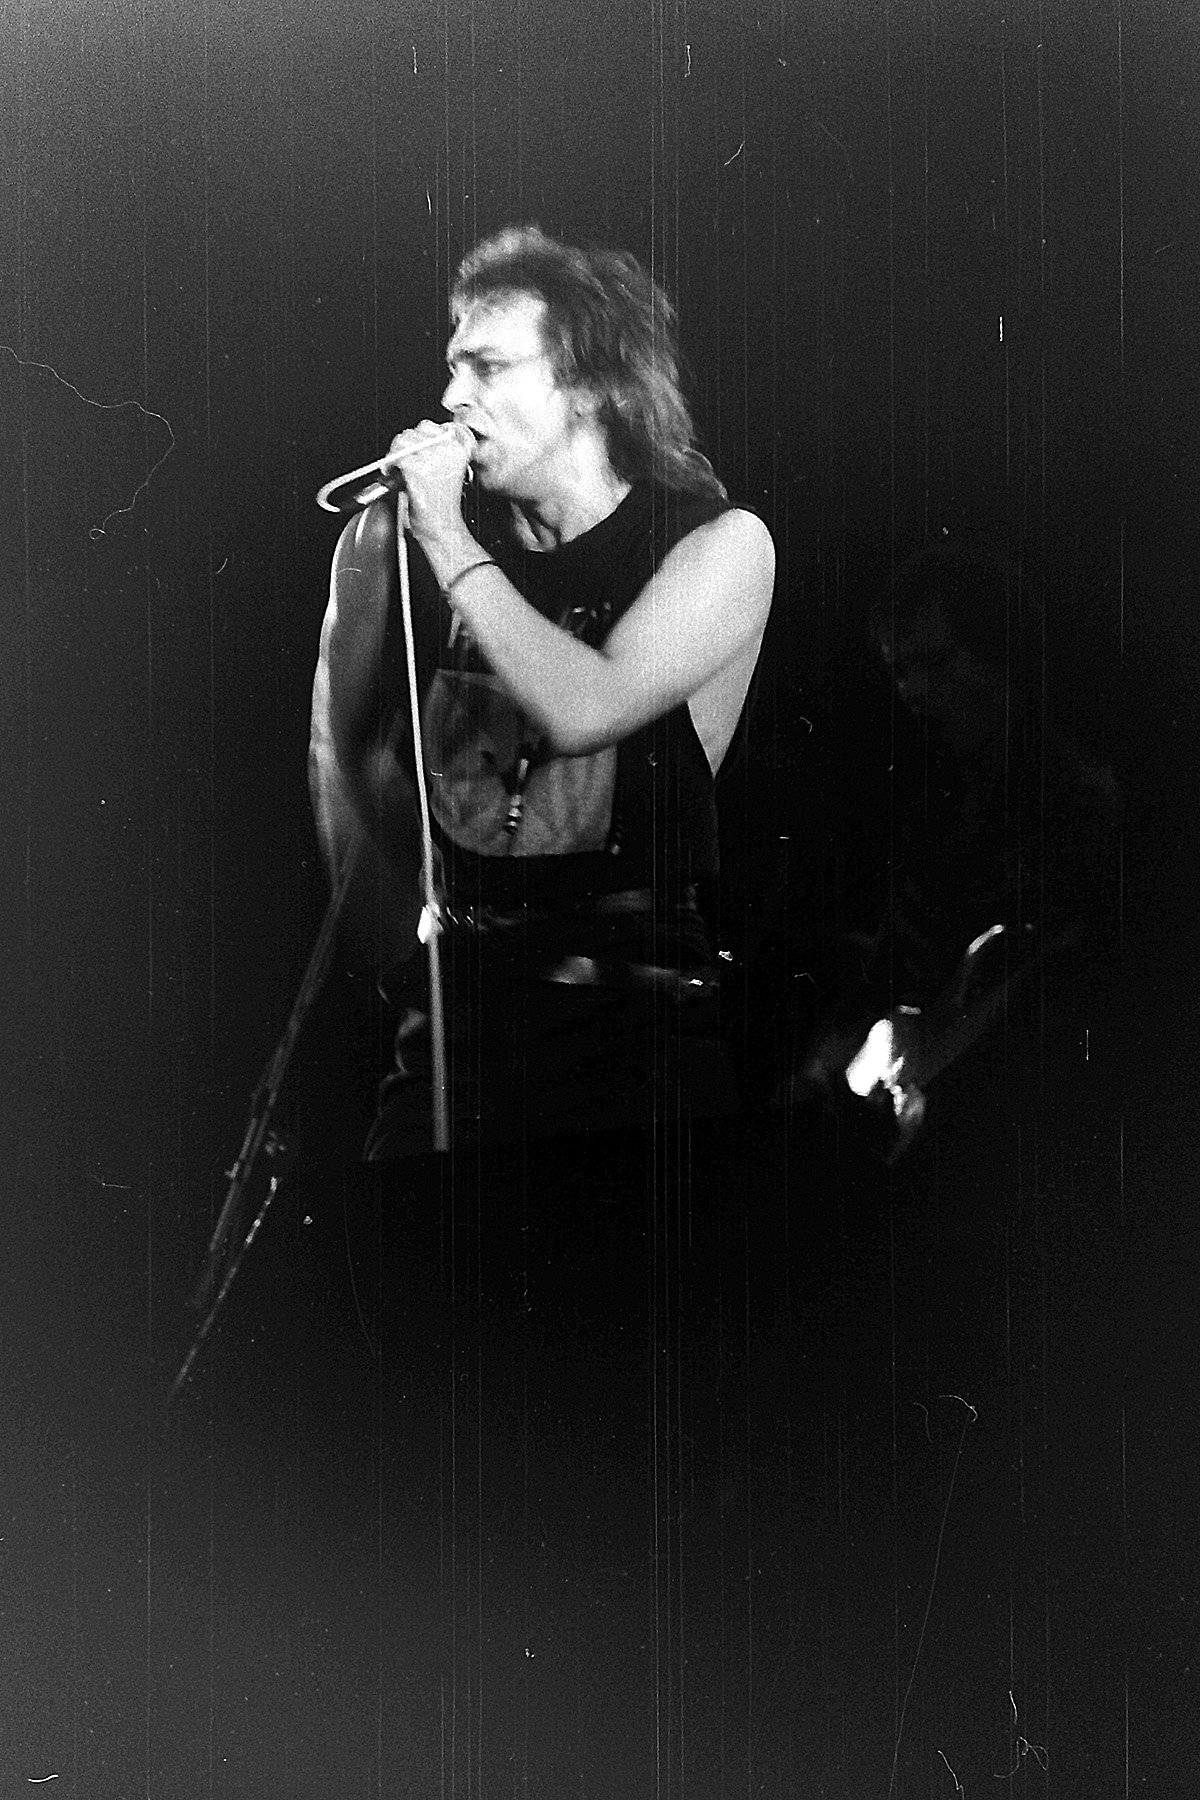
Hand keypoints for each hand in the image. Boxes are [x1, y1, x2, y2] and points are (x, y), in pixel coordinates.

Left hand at [380, 419, 473, 547]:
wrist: (441, 530)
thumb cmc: (442, 505)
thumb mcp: (449, 471)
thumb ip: (437, 451)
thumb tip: (416, 436)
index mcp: (460, 448)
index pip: (435, 426)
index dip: (422, 435)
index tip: (417, 447)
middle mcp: (448, 450)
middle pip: (416, 430)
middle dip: (405, 445)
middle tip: (402, 463)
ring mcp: (432, 458)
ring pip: (403, 440)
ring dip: (395, 453)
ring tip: (398, 470)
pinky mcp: (417, 470)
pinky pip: (395, 457)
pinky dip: (389, 466)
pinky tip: (392, 475)